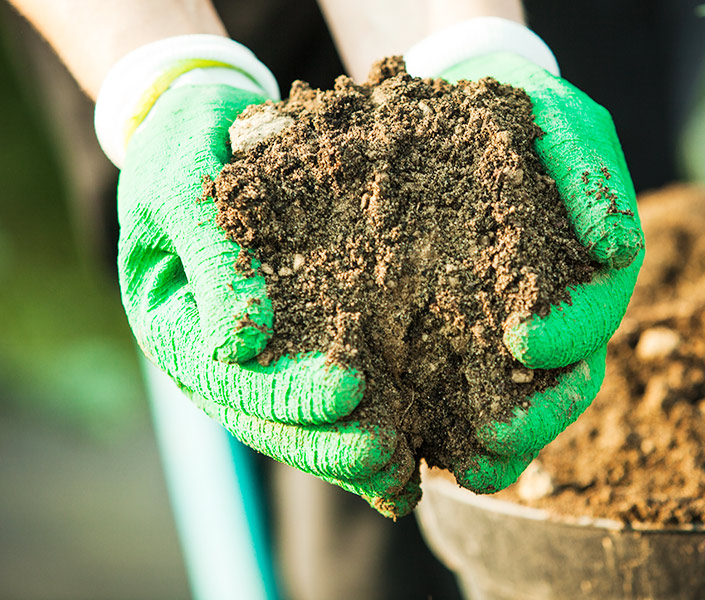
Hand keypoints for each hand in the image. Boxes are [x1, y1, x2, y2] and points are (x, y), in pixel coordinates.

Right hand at [118, 79, 405, 502]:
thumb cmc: (187, 145)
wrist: (210, 127)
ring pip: (295, 418)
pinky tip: (408, 440)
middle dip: (324, 439)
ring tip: (402, 463)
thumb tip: (238, 344)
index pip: (222, 376)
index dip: (282, 392)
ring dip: (346, 447)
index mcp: (173, 322)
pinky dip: (364, 417)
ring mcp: (254, 353)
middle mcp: (213, 352)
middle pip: (263, 416)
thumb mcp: (181, 181)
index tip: (348, 389)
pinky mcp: (294, 338)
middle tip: (385, 452)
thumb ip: (208, 254)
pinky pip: (323, 388)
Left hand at [438, 52, 643, 492]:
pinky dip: (450, 423)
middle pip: (561, 383)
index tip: (522, 341)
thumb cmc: (519, 117)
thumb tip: (615, 249)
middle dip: (534, 416)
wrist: (461, 117)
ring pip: (517, 403)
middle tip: (492, 436)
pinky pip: (462, 391)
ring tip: (461, 460)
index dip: (568, 337)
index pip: (590, 320)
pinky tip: (422, 443)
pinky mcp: (458, 338)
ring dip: (497, 439)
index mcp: (587, 274)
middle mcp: (554, 314)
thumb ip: (592, 177)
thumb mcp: (561, 124)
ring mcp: (507, 332)